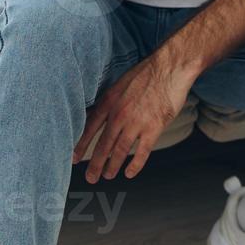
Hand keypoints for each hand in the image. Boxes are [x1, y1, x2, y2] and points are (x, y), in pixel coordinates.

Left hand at [72, 53, 193, 182]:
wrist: (170, 67)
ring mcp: (136, 122)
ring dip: (112, 166)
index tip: (74, 157)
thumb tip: (99, 113)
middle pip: (103, 144)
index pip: (89, 127)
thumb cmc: (147, 73)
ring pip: (119, 151)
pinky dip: (135, 165)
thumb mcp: (120, 83)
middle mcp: (119, 114)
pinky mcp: (153, 128)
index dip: (81, 144)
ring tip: (107, 176)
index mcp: (109, 101)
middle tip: (90, 177)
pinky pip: (141, 152)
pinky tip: (129, 173)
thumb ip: (110, 100)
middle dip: (94, 163)